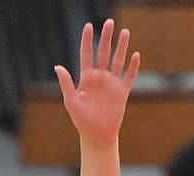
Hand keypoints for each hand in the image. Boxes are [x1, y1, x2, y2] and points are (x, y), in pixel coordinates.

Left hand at [55, 20, 139, 149]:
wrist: (97, 136)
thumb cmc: (82, 121)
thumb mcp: (71, 101)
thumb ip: (66, 83)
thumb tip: (57, 66)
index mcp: (86, 78)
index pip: (87, 54)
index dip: (87, 40)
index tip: (88, 26)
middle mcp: (100, 77)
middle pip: (103, 52)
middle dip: (106, 37)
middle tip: (109, 22)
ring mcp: (112, 84)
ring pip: (118, 60)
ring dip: (122, 47)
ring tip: (125, 31)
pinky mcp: (122, 92)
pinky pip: (129, 76)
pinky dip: (133, 66)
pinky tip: (135, 55)